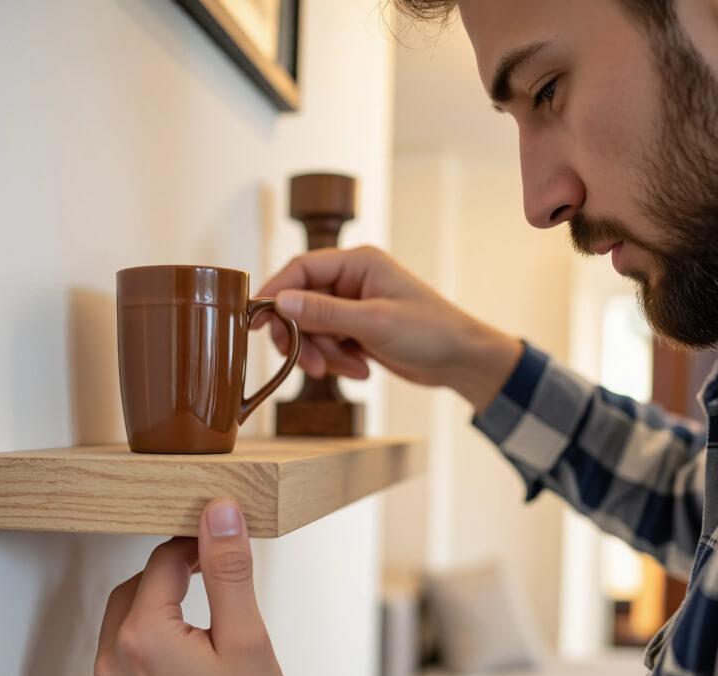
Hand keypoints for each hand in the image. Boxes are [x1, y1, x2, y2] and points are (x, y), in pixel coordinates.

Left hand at [90, 499, 300, 675]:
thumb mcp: (247, 638)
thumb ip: (228, 570)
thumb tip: (219, 515)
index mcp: (144, 639)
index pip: (162, 563)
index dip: (196, 547)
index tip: (220, 549)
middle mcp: (112, 666)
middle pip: (134, 590)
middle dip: (171, 578)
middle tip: (211, 578)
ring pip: (122, 627)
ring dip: (154, 612)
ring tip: (201, 624)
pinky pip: (117, 664)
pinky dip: (144, 649)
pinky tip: (182, 662)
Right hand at [254, 245, 521, 412]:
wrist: (461, 361)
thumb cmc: (430, 332)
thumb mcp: (373, 322)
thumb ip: (324, 312)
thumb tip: (280, 302)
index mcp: (358, 263)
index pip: (301, 269)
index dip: (275, 293)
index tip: (256, 321)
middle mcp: (352, 280)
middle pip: (301, 303)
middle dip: (303, 337)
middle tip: (309, 364)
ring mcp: (354, 306)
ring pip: (313, 329)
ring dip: (324, 355)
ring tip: (351, 369)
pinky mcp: (357, 330)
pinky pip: (329, 344)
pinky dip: (339, 361)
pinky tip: (363, 370)